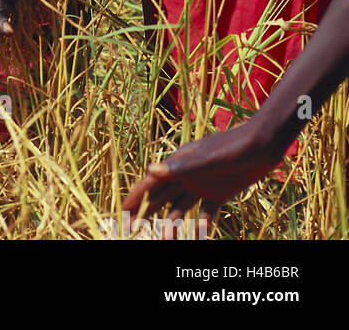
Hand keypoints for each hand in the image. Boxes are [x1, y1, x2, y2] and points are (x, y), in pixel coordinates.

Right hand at [123, 123, 285, 230]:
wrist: (260, 145)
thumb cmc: (231, 148)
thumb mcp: (205, 159)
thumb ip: (179, 167)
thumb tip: (150, 171)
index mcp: (178, 165)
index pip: (151, 185)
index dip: (136, 198)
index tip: (123, 213)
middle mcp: (186, 176)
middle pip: (161, 197)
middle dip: (147, 211)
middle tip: (133, 228)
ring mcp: (202, 185)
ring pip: (181, 207)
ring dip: (173, 223)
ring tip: (165, 240)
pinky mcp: (220, 192)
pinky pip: (206, 211)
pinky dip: (201, 223)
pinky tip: (198, 233)